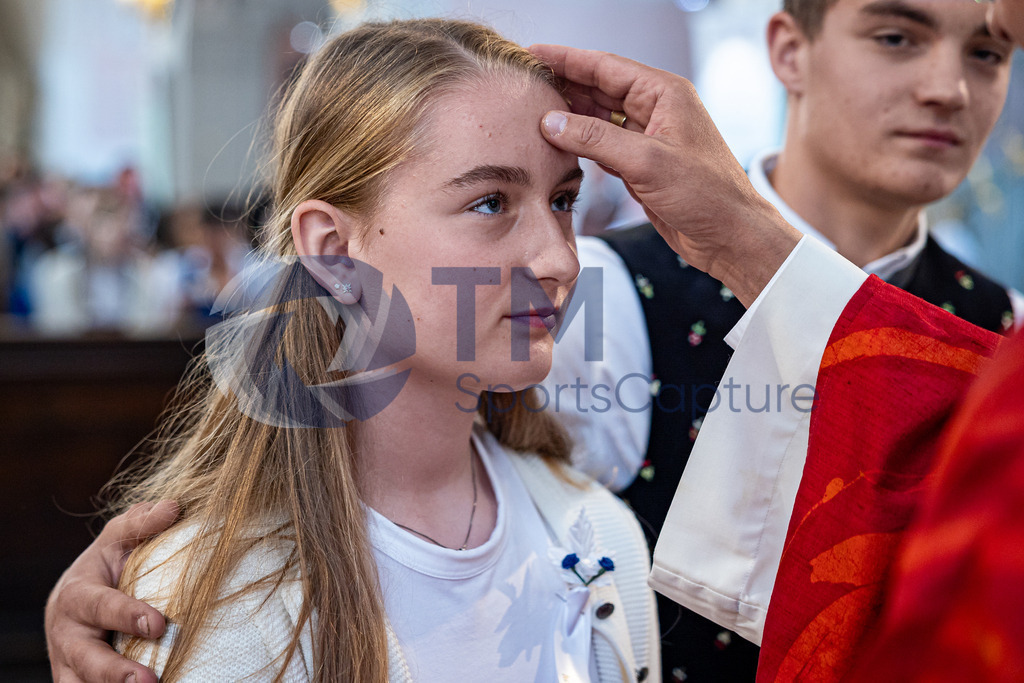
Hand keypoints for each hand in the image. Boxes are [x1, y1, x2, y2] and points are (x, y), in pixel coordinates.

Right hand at [45, 500, 178, 682]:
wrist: (75, 600)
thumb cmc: (106, 565)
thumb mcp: (119, 540)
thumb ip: (141, 524)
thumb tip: (172, 506)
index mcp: (77, 595)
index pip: (102, 607)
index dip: (128, 616)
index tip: (159, 624)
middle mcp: (68, 634)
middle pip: (87, 659)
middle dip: (115, 672)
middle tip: (147, 681)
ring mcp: (69, 663)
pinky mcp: (76, 682)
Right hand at [530, 45, 801, 305]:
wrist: (730, 236)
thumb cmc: (706, 194)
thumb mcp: (647, 162)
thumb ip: (596, 139)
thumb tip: (551, 122)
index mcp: (664, 93)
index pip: (605, 66)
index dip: (566, 58)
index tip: (532, 54)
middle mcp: (656, 109)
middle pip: (598, 87)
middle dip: (562, 83)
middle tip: (523, 83)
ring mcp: (647, 136)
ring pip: (598, 116)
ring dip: (568, 114)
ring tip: (531, 109)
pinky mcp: (640, 163)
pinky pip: (602, 144)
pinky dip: (579, 142)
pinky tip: (555, 141)